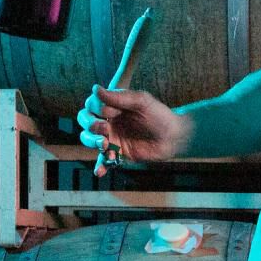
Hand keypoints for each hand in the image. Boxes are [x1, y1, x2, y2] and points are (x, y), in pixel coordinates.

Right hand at [77, 84, 191, 166]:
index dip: (94, 108)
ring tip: (106, 146)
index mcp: (113, 107)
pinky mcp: (118, 154)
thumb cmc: (159, 115)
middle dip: (91, 126)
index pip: (91, 105)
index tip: (106, 111)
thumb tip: (95, 89)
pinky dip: (100, 166)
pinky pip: (103, 161)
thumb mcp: (141, 102)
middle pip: (86, 123)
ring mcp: (112, 138)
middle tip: (104, 129)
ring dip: (92, 143)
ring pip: (90, 140)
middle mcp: (109, 122)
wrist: (174, 137)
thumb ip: (119, 97)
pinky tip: (100, 171)